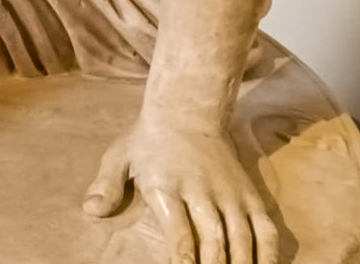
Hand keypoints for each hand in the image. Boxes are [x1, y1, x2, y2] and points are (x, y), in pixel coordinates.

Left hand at [84, 119, 277, 263]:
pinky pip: (265, 229)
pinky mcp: (250, 195)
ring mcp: (229, 195)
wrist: (187, 111)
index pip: (179, 232)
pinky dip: (268, 253)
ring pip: (242, 237)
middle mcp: (201, 192)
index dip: (184, 259)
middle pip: (214, 239)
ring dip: (240, 263)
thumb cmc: (148, 141)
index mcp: (166, 186)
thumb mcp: (120, 157)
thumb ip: (106, 185)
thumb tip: (91, 211)